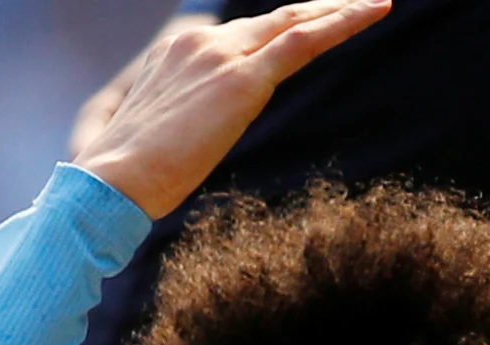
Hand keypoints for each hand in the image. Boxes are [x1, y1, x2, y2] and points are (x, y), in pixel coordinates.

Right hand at [73, 0, 390, 218]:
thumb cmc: (131, 177)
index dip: (281, 28)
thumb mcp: (163, 138)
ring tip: (377, 3)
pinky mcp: (242, 79)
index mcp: (180, 53)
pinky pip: (303, 41)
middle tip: (358, 1)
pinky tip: (373, 10)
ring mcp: (221, 56)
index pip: (245, 35)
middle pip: (274, 19)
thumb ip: (190, 122)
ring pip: (295, 22)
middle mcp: (201, 43)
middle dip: (320, 7)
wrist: (113, 181)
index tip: (309, 24)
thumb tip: (202, 137)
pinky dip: (343, 22)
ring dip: (339, 10)